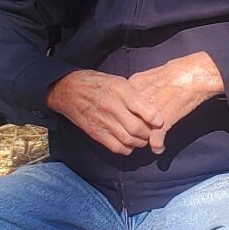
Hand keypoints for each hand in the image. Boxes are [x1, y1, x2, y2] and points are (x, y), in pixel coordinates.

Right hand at [46, 69, 161, 155]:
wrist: (68, 90)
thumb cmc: (96, 83)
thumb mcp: (117, 80)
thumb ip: (134, 93)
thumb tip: (154, 108)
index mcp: (118, 89)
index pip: (140, 106)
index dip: (153, 117)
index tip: (160, 121)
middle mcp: (110, 106)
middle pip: (136, 127)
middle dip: (149, 133)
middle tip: (152, 131)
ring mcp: (102, 121)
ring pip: (129, 140)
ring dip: (140, 142)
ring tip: (143, 137)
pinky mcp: (95, 133)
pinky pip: (116, 147)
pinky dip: (128, 148)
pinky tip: (130, 142)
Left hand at [127, 52, 223, 153]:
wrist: (196, 75)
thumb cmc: (179, 71)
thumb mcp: (152, 73)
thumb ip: (140, 85)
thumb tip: (134, 95)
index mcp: (134, 85)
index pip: (122, 106)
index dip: (127, 114)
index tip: (134, 119)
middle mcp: (138, 100)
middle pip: (129, 120)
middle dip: (134, 129)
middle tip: (139, 135)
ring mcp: (149, 112)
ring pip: (139, 132)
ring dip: (144, 139)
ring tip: (149, 142)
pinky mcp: (163, 122)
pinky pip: (155, 140)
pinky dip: (157, 146)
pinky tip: (159, 148)